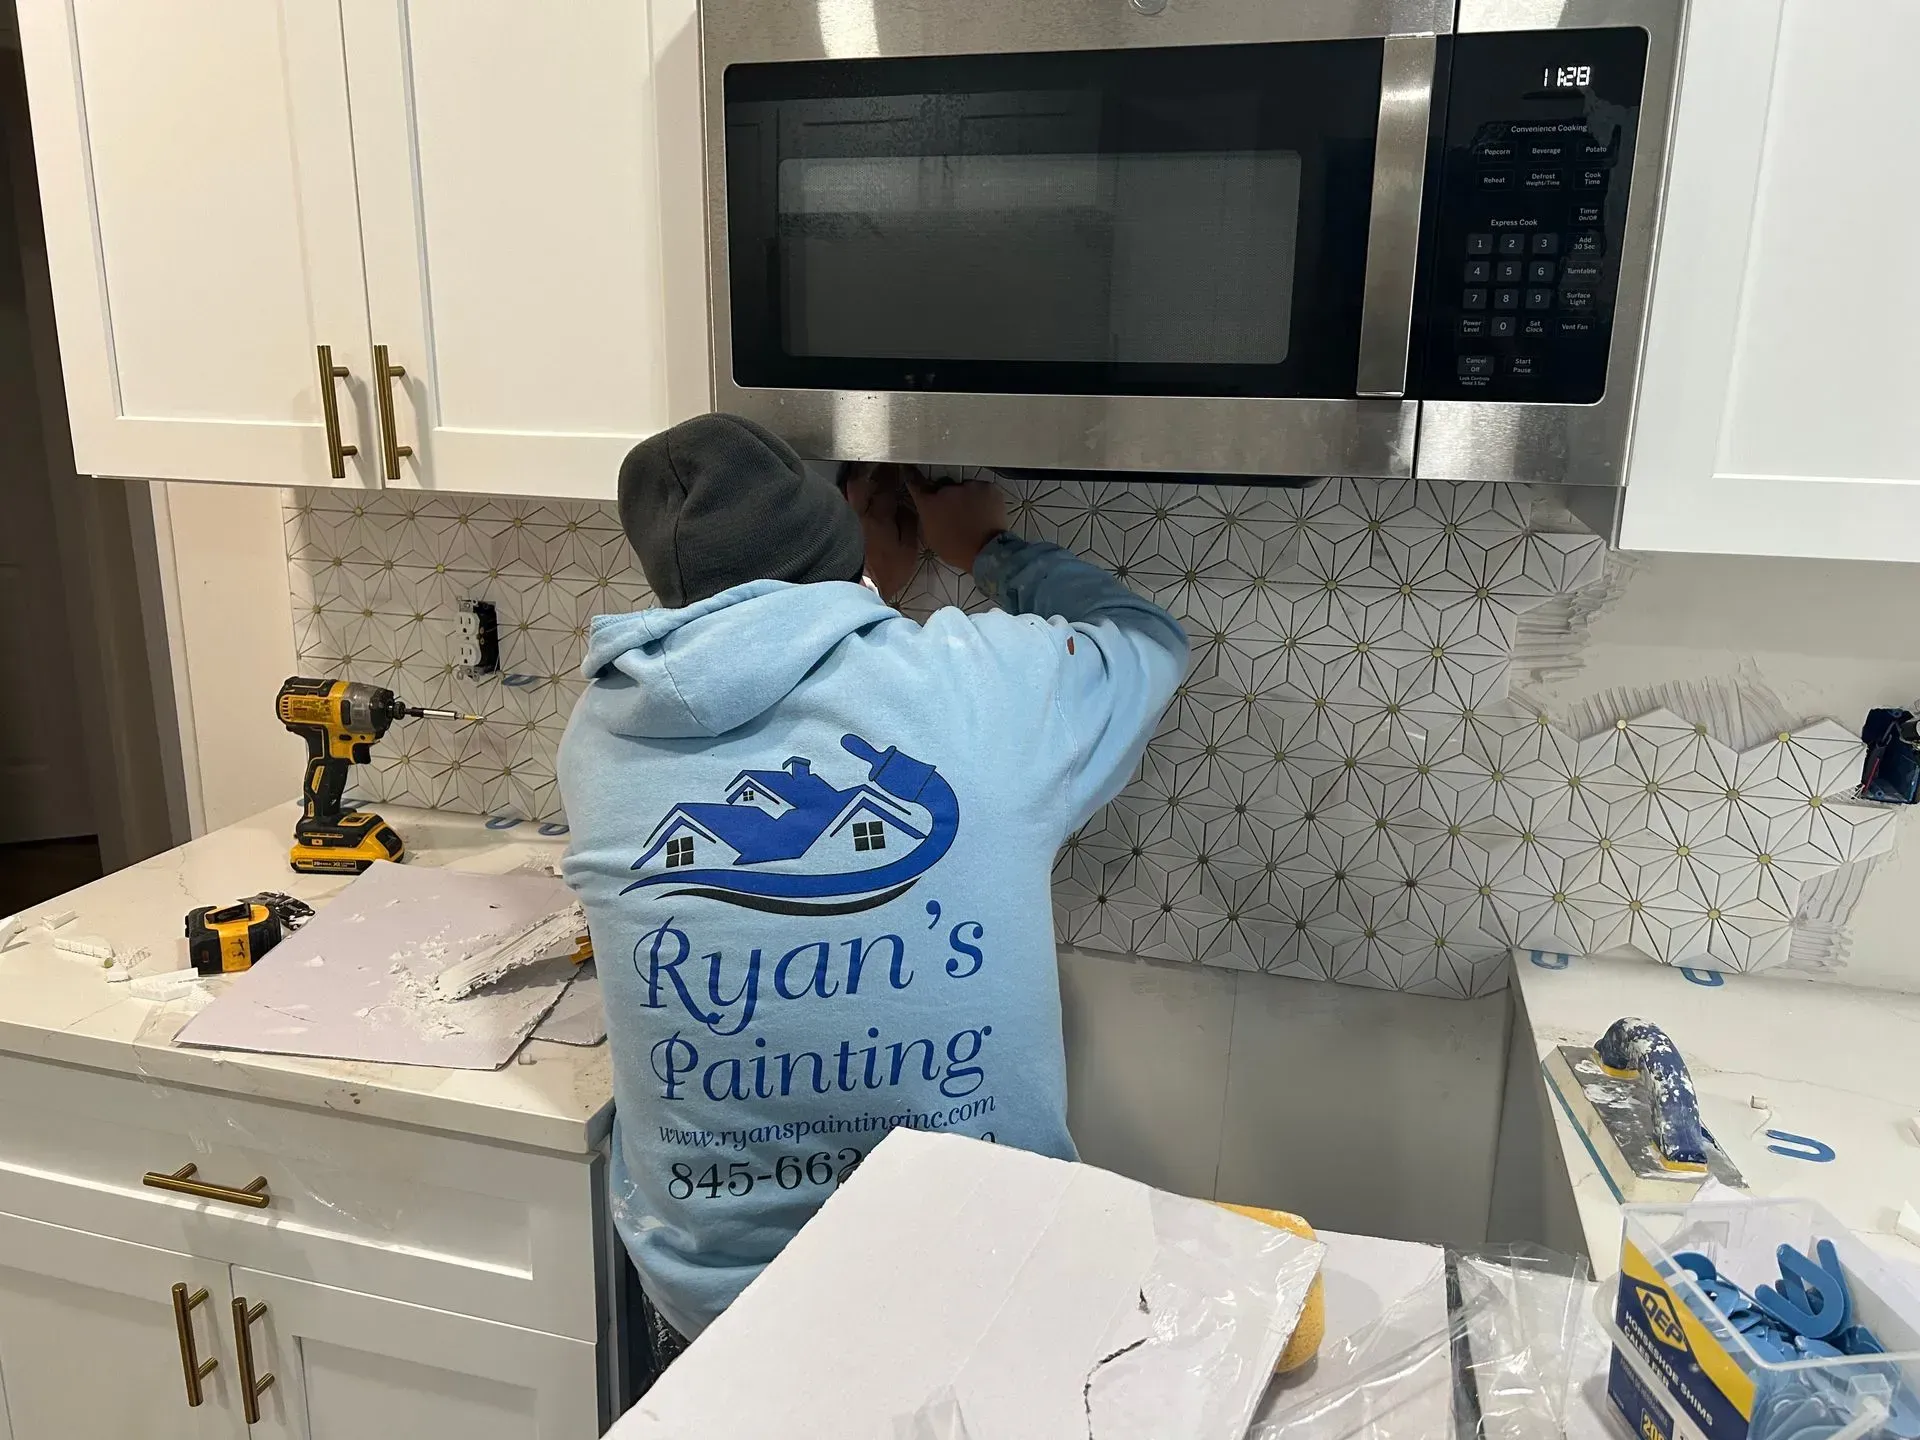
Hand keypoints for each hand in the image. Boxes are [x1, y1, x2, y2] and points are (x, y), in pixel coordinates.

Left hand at [842, 463, 921, 602]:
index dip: (891, 473)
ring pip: (847, 492)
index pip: (887, 488)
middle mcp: (860, 513)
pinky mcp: (836, 527)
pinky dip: (844, 494)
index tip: (895, 464)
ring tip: (859, 470)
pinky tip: (846, 491)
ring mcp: (845, 519)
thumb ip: (908, 525)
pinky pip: (839, 504)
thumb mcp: (907, 552)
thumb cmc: (885, 573)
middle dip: (870, 469)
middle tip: (875, 462)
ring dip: (854, 478)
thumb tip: (906, 506)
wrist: (856, 588)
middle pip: (862, 483)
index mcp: (881, 517)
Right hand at [909, 476, 1006, 572]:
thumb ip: (928, 516)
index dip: (913, 476)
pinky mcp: (988, 487)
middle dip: (948, 497)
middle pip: (945, 488)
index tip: (911, 471)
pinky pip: (982, 490)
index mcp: (929, 503)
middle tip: (957, 514)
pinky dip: (983, 498)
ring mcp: (969, 486)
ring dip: (967, 497)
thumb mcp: (932, 536)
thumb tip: (929, 507)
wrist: (987, 552)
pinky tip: (985, 513)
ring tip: (974, 516)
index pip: (916, 482)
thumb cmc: (956, 550)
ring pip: (965, 488)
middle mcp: (947, 489)